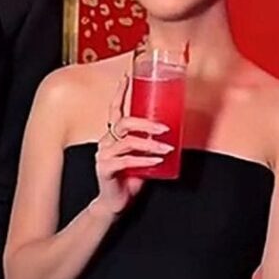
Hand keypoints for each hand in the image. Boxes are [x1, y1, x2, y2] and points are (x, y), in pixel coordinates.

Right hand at [92, 75, 172, 216]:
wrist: (116, 201)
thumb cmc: (131, 176)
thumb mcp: (144, 154)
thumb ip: (152, 141)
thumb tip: (174, 129)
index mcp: (114, 134)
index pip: (115, 108)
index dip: (121, 92)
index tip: (128, 76)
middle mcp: (106, 141)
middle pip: (124, 122)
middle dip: (147, 123)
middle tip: (166, 129)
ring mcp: (104, 155)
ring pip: (128, 142)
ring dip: (150, 144)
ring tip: (166, 149)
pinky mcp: (105, 169)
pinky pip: (126, 161)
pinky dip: (144, 161)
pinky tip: (156, 162)